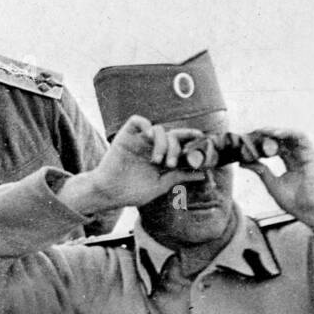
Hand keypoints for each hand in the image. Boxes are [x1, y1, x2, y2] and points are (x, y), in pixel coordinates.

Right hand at [60, 116, 204, 216]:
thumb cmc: (133, 191)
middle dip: (176, 148)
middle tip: (170, 164)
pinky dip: (146, 125)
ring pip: (159, 129)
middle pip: (172, 135)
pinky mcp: (126, 136)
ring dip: (162, 143)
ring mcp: (140, 140)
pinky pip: (138, 120)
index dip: (191, 138)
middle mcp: (153, 146)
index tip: (200, 138)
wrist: (110, 192)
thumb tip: (203, 174)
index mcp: (162, 157)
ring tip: (156, 160)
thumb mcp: (161, 185)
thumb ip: (180, 176)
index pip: (180, 143)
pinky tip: (147, 138)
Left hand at [244, 128, 313, 229]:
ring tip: (262, 131)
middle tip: (252, 133)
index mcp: (290, 163)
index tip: (248, 142)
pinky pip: (300, 137)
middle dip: (266, 135)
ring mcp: (305, 155)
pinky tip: (275, 134)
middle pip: (281, 140)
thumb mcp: (271, 183)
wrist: (309, 210)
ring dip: (276, 131)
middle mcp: (298, 157)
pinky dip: (288, 132)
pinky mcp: (311, 154)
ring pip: (290, 136)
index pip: (275, 148)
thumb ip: (260, 171)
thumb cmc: (293, 201)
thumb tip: (242, 162)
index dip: (262, 143)